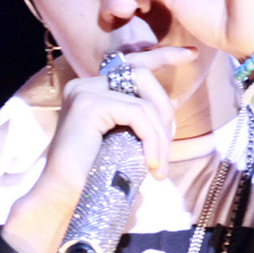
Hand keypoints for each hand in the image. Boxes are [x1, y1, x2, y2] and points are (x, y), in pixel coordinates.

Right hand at [6, 47, 192, 252]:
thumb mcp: (121, 142)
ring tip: (157, 166)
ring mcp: (85, 91)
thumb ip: (137, 122)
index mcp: (91, 91)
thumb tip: (168, 113)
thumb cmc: (93, 177)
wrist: (62, 198)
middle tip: (165, 152)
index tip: (190, 54)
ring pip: (144, 100)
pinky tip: (150, 165)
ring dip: (160, 135)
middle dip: (165, 110)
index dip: (163, 55)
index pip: (131, 64)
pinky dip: (152, 140)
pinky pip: (138, 114)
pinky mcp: (90, 105)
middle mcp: (85, 85)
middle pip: (143, 75)